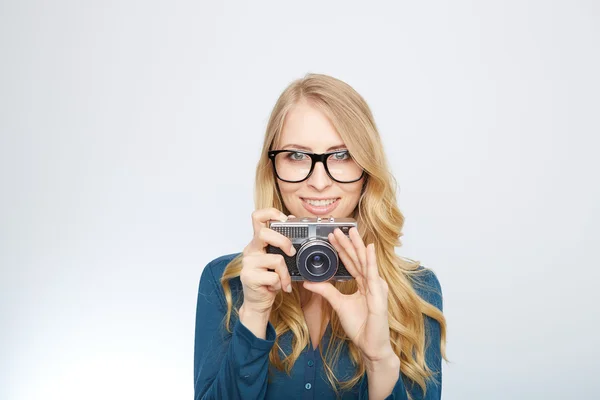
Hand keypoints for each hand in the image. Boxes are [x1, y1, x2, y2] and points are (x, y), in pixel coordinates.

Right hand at [240, 208, 295, 315]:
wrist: (258, 303)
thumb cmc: (268, 280)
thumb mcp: (276, 258)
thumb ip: (281, 241)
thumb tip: (292, 219)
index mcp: (257, 242)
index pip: (257, 217)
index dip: (271, 213)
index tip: (285, 220)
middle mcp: (250, 250)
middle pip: (264, 234)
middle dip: (284, 242)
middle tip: (291, 252)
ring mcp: (247, 264)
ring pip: (276, 259)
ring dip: (285, 273)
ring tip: (284, 281)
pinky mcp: (249, 277)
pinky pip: (274, 276)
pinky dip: (280, 284)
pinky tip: (276, 287)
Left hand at [302, 228, 395, 361]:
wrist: (370, 344)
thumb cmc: (360, 326)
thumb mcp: (338, 304)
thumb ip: (326, 291)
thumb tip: (309, 282)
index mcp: (364, 284)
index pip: (351, 263)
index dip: (342, 249)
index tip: (332, 237)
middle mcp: (371, 282)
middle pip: (357, 259)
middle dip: (348, 243)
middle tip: (338, 228)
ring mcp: (377, 287)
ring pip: (365, 262)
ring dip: (357, 246)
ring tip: (351, 231)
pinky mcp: (378, 295)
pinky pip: (373, 275)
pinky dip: (370, 260)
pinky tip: (368, 248)